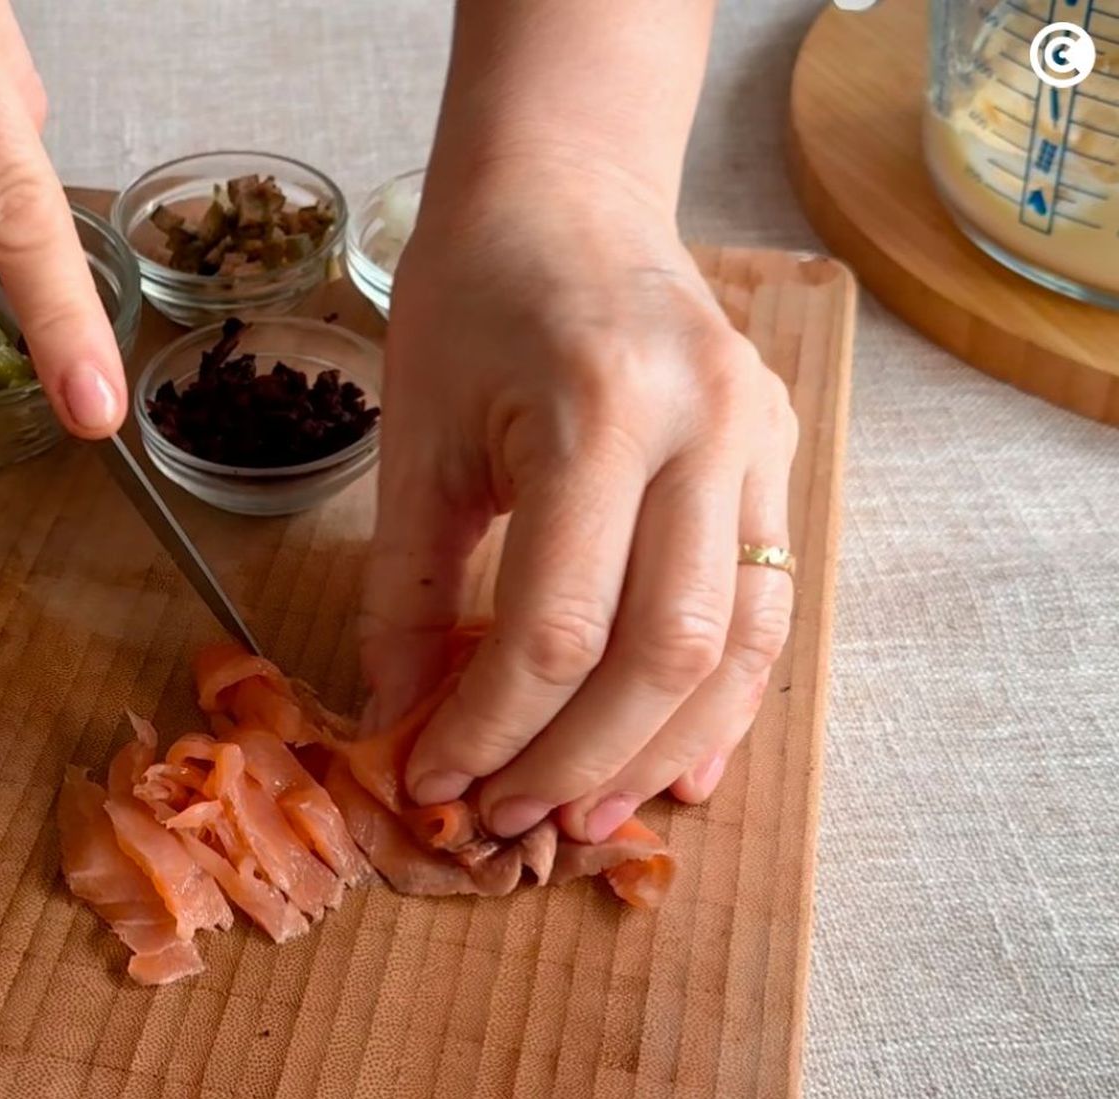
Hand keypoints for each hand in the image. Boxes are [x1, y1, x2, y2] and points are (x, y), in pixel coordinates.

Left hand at [361, 159, 797, 841]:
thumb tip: (403, 724)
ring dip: (660, 750)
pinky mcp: (782, 453)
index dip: (492, 727)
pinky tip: (677, 765)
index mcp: (599, 407)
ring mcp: (761, 439)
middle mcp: (705, 426)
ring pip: (740, 645)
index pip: (556, 625)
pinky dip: (722, 701)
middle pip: (664, 651)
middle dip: (578, 760)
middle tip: (510, 819)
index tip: (437, 780)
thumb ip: (410, 591)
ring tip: (586, 817)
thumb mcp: (416, 440)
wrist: (565, 194)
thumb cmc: (471, 298)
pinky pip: (771, 606)